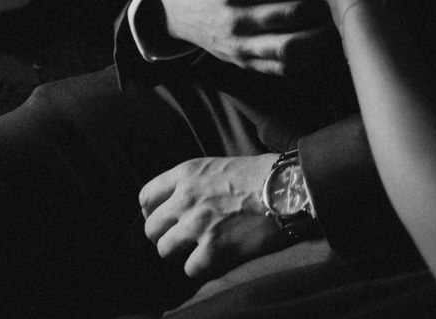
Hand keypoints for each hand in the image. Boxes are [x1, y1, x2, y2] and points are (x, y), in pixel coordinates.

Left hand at [140, 153, 286, 278]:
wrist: (290, 188)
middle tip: (183, 239)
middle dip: (165, 236)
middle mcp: (186, 198)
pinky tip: (215, 259)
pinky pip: (189, 268)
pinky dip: (200, 268)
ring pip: (164, 250)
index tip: (166, 220)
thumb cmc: (261, 175)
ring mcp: (199, 224)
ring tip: (198, 250)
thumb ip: (193, 183)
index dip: (153, 212)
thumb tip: (178, 204)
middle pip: (151, 228)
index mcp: (187, 174)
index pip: (145, 197)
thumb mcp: (218, 166)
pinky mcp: (215, 248)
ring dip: (180, 253)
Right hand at [158, 0, 333, 75]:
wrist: (179, 9)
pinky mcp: (244, 63)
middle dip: (321, 5)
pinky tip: (322, 42)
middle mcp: (235, 20)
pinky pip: (282, 67)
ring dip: (320, 36)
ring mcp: (240, 46)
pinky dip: (307, 58)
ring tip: (337, 20)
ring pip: (290, 47)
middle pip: (290, 14)